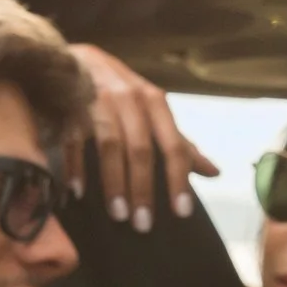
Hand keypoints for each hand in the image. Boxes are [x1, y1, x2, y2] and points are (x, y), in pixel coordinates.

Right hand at [65, 44, 218, 231]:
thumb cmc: (120, 92)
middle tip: (144, 225)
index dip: (179, 178)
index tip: (181, 212)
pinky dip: (76, 166)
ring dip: (113, 182)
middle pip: (141, 149)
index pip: (174, 145)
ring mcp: (99, 101)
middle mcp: (130, 100)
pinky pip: (75, 140)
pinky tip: (77, 192)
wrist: (75, 61)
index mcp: (155, 103)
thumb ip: (180, 142)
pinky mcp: (71, 107)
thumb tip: (214, 172)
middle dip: (143, 188)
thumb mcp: (153, 112)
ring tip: (117, 215)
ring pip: (110, 145)